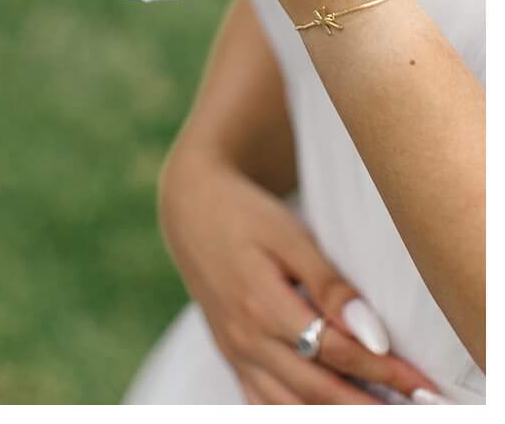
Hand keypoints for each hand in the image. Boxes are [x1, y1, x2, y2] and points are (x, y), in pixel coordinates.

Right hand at [159, 150, 437, 403]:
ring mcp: (234, 352)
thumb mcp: (289, 235)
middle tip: (416, 409)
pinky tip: (327, 410)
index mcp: (259, 303)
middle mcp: (244, 337)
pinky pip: (263, 405)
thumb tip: (370, 330)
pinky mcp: (232, 358)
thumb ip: (330, 285)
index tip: (421, 382)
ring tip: (380, 411)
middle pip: (318, 390)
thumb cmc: (245, 215)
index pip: (334, 351)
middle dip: (371, 405)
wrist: (191, 209)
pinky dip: (296, 415)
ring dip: (338, 414)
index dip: (384, 370)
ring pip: (292, 406)